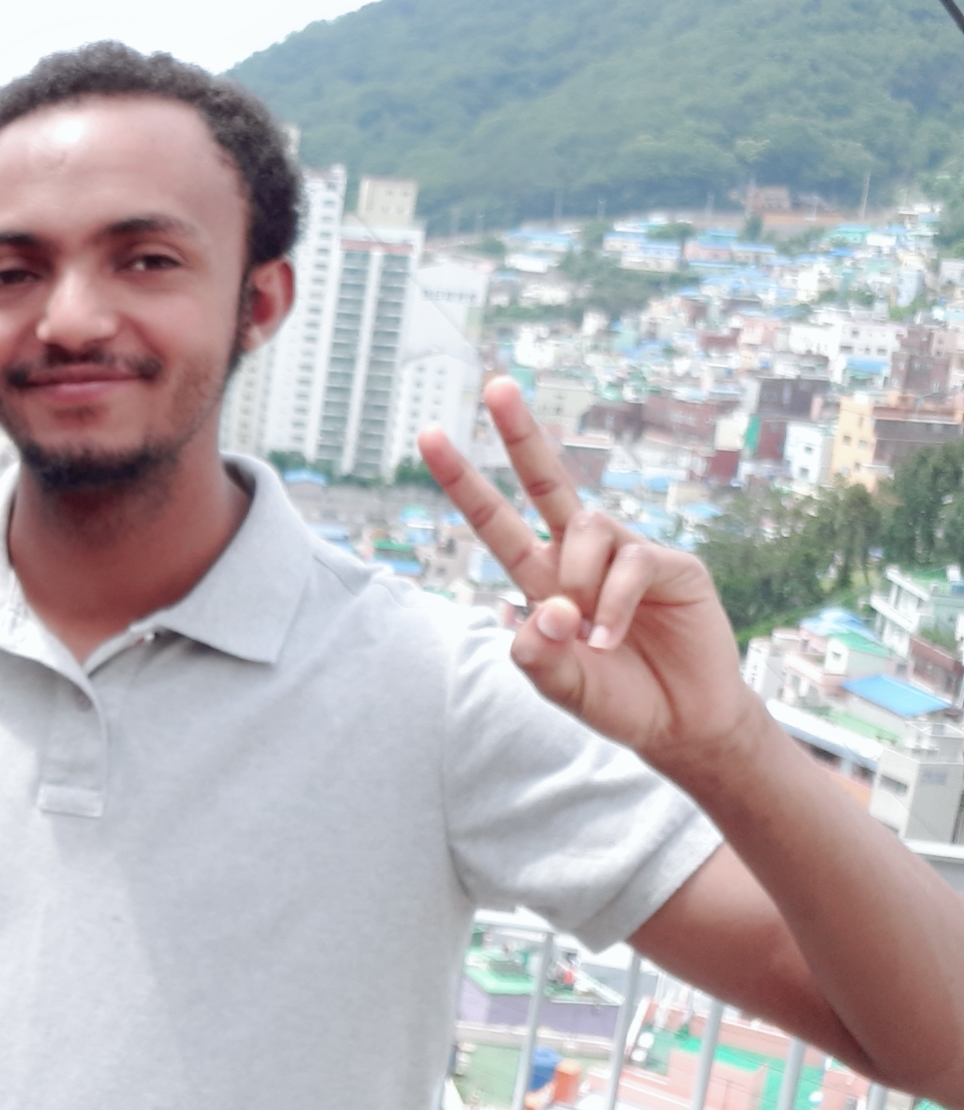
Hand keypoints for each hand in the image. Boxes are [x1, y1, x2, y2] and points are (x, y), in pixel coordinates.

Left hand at [418, 377, 764, 776]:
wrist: (680, 723)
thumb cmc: (615, 699)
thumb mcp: (558, 686)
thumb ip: (537, 657)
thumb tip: (544, 612)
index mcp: (541, 576)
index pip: (495, 520)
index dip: (463, 480)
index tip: (429, 435)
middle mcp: (581, 556)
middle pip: (547, 481)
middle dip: (520, 434)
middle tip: (496, 386)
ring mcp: (628, 556)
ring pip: (586, 526)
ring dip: (579, 579)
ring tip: (589, 635)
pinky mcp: (673, 566)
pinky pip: (633, 561)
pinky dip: (613, 602)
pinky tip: (609, 639)